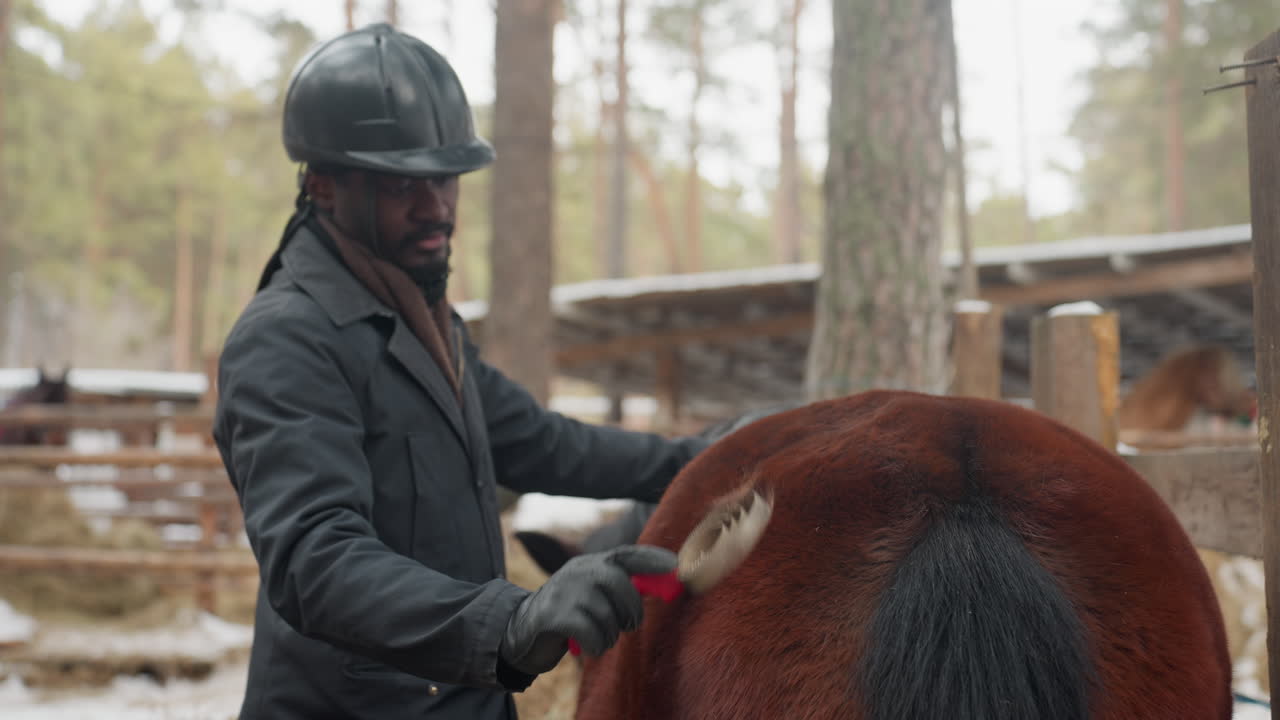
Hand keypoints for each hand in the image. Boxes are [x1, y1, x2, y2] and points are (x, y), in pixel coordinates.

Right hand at [500, 544, 676, 674]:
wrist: (520, 630)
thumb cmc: (568, 614)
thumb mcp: (592, 594)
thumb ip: (620, 587)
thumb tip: (662, 586)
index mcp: (591, 563)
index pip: (626, 555)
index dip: (651, 558)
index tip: (674, 566)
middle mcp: (579, 571)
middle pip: (621, 585)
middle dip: (631, 611)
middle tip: (628, 626)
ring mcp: (565, 591)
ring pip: (607, 615)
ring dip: (609, 636)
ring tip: (599, 638)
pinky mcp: (554, 614)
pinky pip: (592, 633)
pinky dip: (595, 645)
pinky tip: (587, 646)